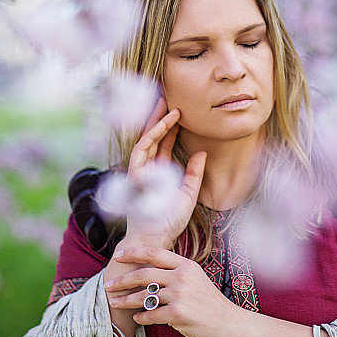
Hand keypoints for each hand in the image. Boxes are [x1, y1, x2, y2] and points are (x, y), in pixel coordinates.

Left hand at [107, 247, 238, 336]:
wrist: (228, 323)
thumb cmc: (210, 303)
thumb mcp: (196, 279)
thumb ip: (176, 273)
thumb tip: (149, 273)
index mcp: (186, 265)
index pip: (155, 253)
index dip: (134, 253)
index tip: (118, 255)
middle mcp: (182, 277)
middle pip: (144, 273)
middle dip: (123, 279)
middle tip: (109, 284)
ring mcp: (180, 295)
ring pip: (144, 295)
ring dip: (126, 300)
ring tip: (115, 303)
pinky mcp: (177, 314)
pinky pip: (151, 315)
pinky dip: (141, 317)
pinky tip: (137, 318)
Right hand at [125, 96, 206, 247]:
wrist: (155, 238)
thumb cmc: (169, 221)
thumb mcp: (189, 195)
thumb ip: (194, 174)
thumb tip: (201, 152)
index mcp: (157, 173)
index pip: (163, 145)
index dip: (170, 128)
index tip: (180, 112)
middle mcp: (146, 169)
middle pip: (152, 137)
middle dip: (158, 117)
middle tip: (168, 98)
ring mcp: (139, 170)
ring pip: (146, 138)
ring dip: (156, 120)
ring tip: (167, 104)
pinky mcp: (134, 173)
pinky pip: (143, 148)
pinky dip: (153, 134)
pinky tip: (165, 123)